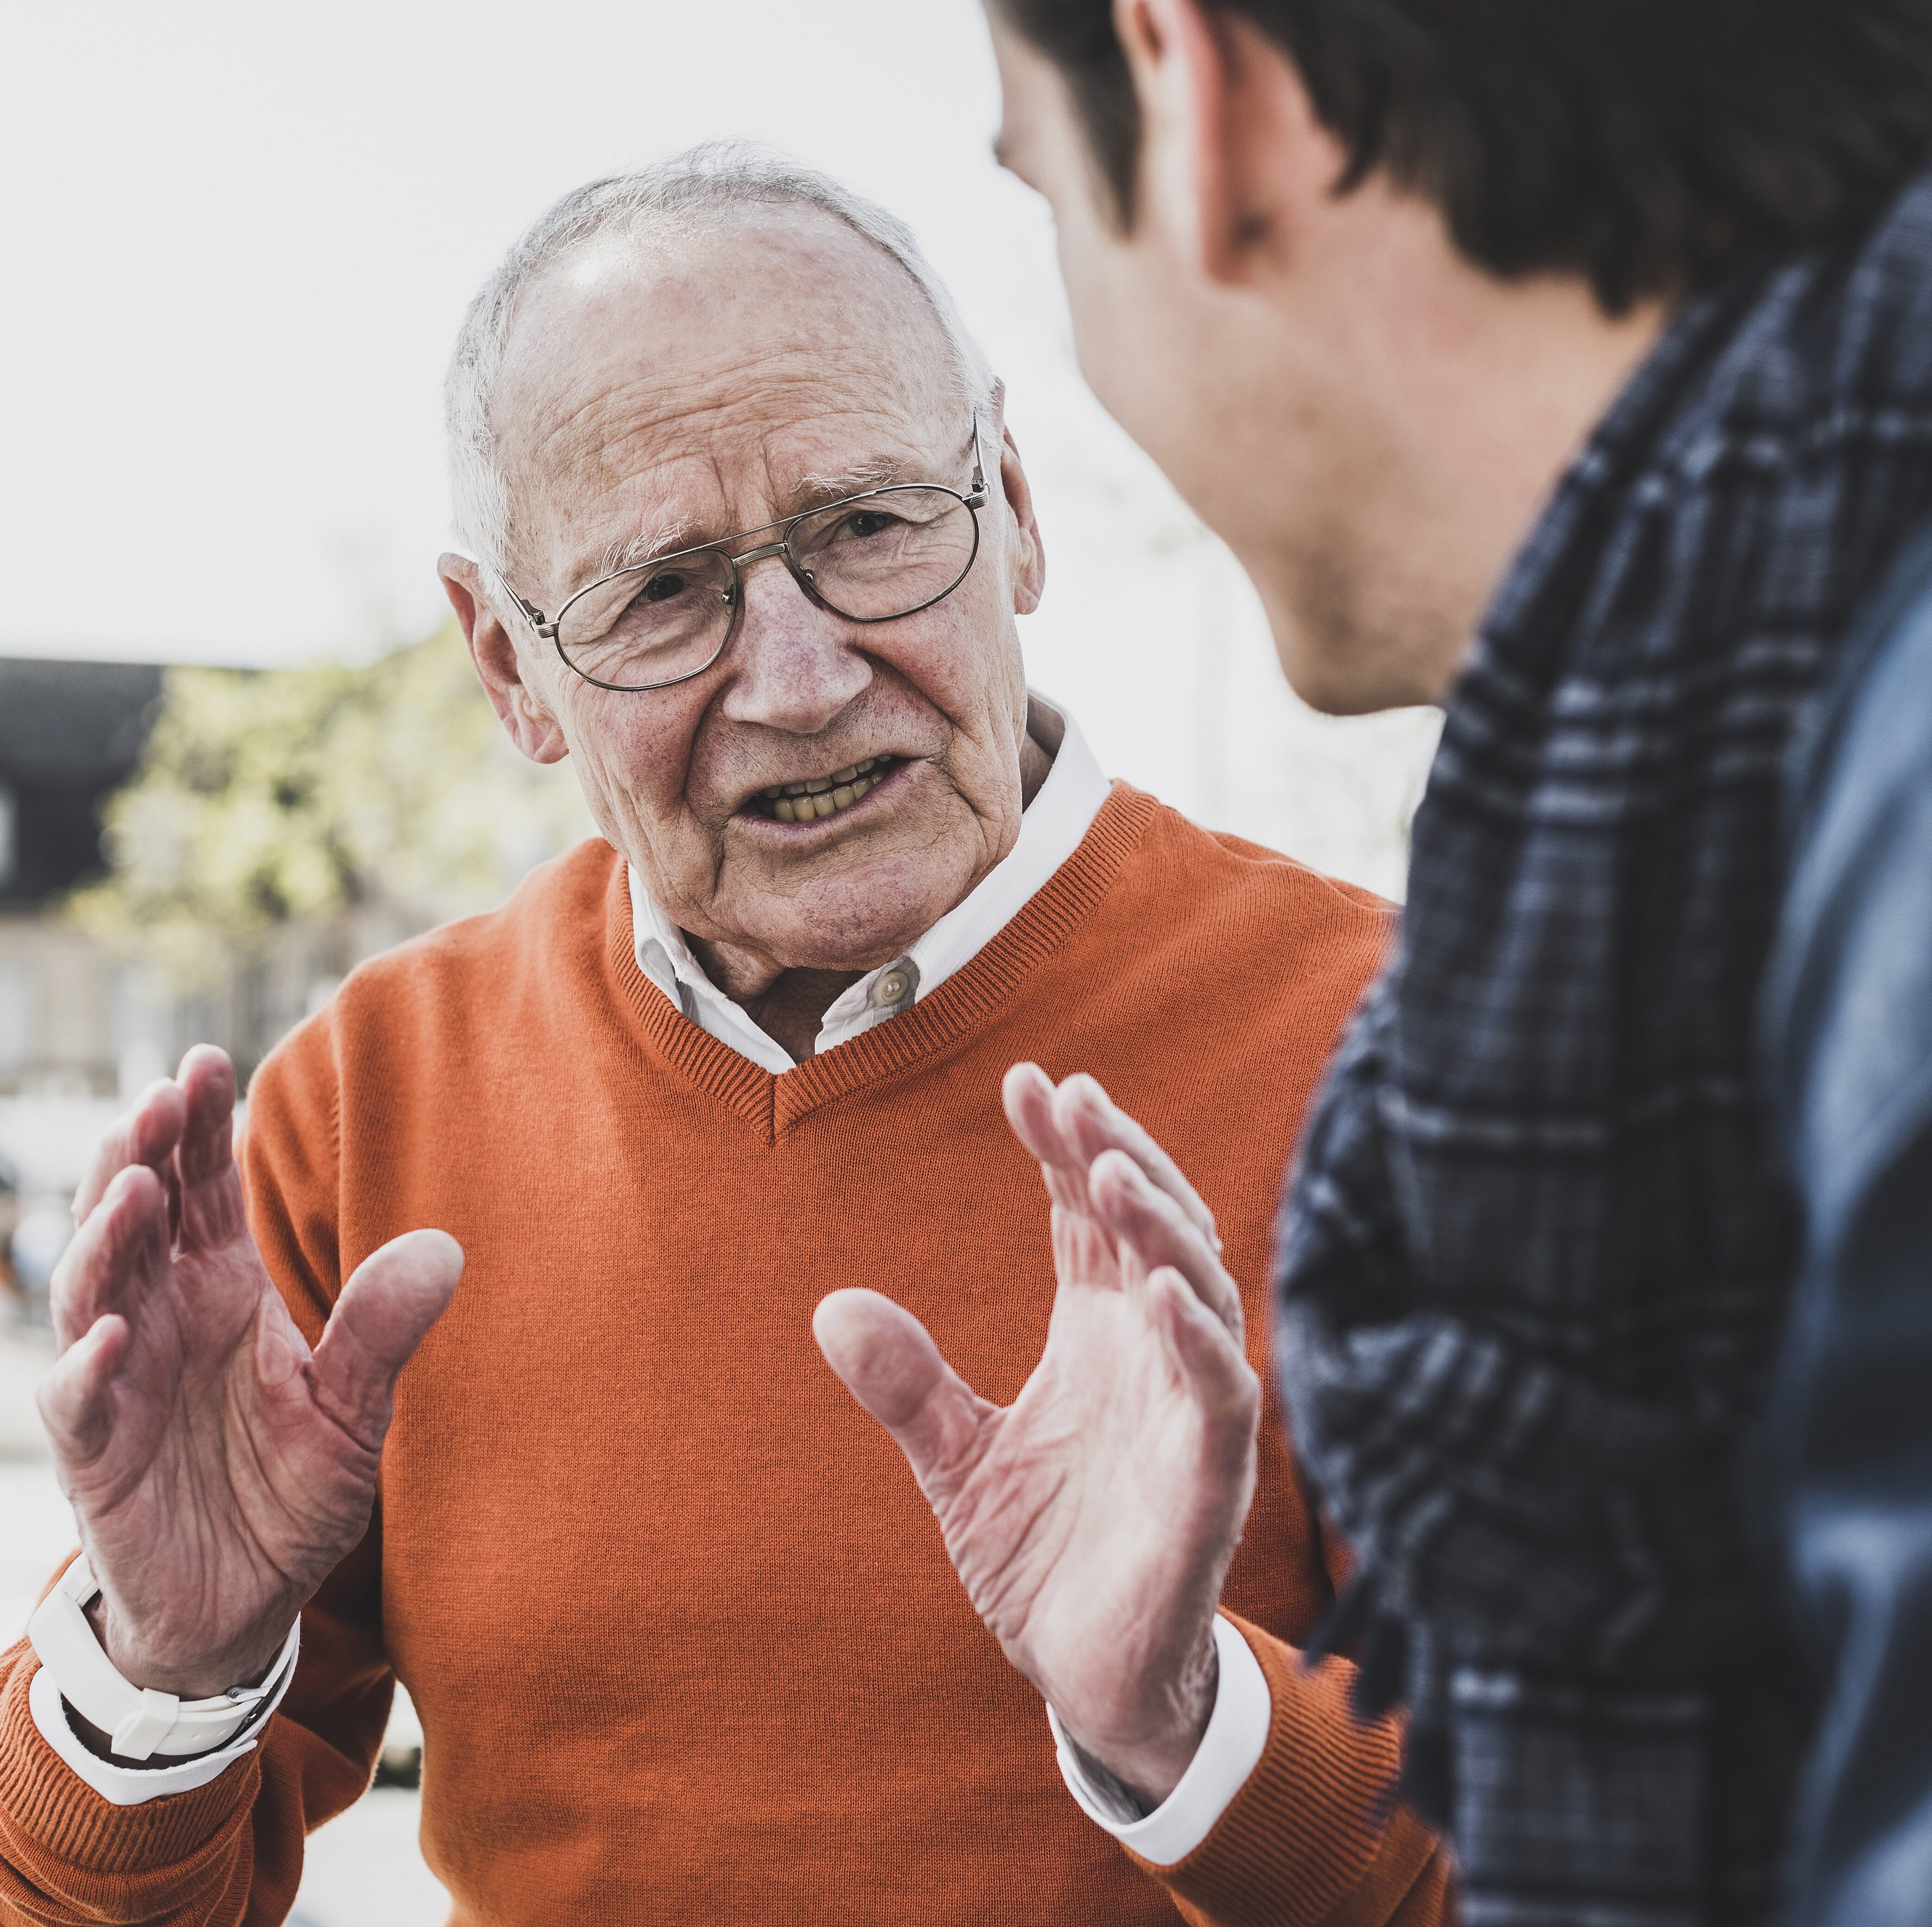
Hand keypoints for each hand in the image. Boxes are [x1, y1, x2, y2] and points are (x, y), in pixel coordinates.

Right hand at [37, 1046, 462, 1702]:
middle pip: (138, 1216)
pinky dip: (90, 1365)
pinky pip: (81, 1400)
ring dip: (106, 1236)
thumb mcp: (355, 1410)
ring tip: (131, 1186)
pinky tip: (113, 1335)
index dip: (196, 1126)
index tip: (206, 1060)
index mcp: (224, 1288)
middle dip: (140, 1154)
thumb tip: (447, 1245)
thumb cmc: (292, 1493)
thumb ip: (383, 1330)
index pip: (202, 1189)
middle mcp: (164, 1316)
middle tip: (158, 1098)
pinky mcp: (98, 1452)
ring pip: (95, 1289)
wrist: (246, 1602)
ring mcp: (122, 1378)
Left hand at [814, 1065, 1258, 1808]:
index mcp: (1098, 1334)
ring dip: (1160, 1228)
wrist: (1086, 1676)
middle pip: (1151, 1228)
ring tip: (1109, 1173)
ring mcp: (1186, 1410)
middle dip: (1118, 1157)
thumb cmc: (1041, 1557)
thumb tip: (832, 1307)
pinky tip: (1162, 1290)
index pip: (1087, 1217)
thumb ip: (909, 1384)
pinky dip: (1200, 1339)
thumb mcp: (956, 1460)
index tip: (1027, 1083)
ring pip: (1197, 1290)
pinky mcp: (1211, 1478)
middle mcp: (1151, 1354)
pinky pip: (1220, 1392)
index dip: (1065, 1149)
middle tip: (1072, 1098)